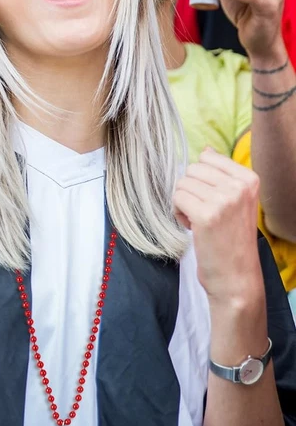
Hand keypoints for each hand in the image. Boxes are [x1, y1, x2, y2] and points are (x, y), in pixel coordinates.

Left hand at [173, 149, 262, 304]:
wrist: (236, 276)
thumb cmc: (231, 238)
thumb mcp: (236, 201)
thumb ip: (222, 174)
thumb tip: (206, 149)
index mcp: (249, 179)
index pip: (208, 157)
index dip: (201, 178)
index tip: (211, 198)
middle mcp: (239, 187)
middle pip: (191, 169)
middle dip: (190, 189)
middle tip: (203, 211)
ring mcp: (223, 200)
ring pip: (181, 183)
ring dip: (183, 202)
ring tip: (199, 221)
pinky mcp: (206, 215)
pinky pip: (176, 198)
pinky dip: (177, 213)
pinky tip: (192, 227)